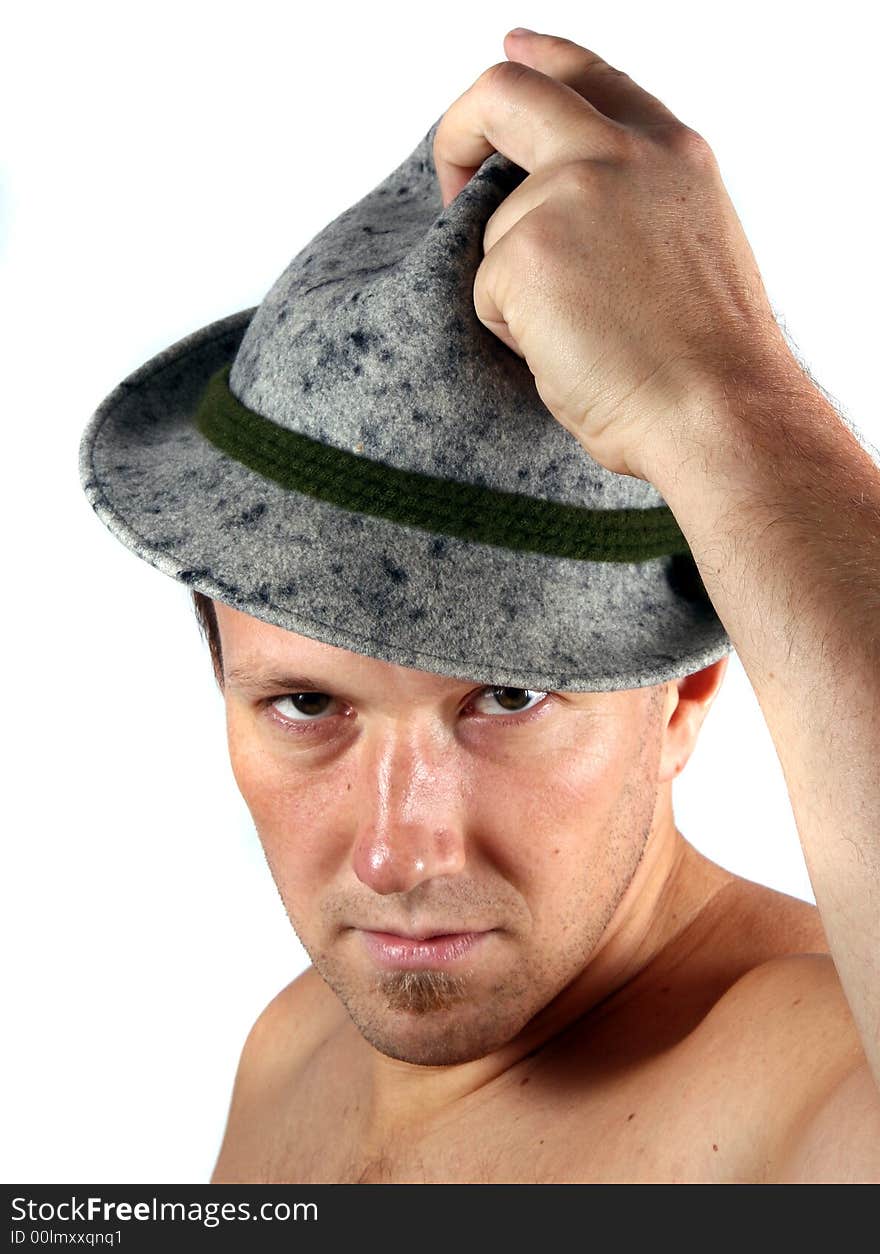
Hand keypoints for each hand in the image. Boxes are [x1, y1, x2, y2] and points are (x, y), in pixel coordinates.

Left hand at [433, 29, 797, 480]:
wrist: (719, 412)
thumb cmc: (710, 359)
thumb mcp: (691, 240)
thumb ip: (635, 198)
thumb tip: (566, 200)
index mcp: (669, 151)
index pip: (588, 77)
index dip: (538, 62)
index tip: (510, 56)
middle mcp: (618, 153)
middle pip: (504, 97)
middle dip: (459, 132)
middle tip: (450, 184)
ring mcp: (568, 195)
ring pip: (494, 232)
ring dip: (516, 289)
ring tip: (580, 336)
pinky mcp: (525, 252)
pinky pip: (485, 293)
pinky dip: (510, 332)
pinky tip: (566, 353)